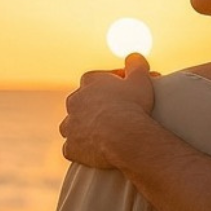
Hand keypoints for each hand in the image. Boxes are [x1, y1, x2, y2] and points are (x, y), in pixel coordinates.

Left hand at [60, 53, 155, 167]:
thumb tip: (134, 57)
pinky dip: (80, 150)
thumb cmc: (132, 105)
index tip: (125, 92)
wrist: (124, 136)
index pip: (96, 79)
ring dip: (82, 129)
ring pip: (72, 126)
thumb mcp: (140, 78)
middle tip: (114, 115)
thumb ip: (136, 64)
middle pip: (81, 102)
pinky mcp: (71, 148)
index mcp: (88, 82)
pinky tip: (93, 153)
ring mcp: (70, 126)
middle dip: (94, 107)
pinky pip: (72, 148)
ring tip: (101, 135)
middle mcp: (73, 101)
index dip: (111, 85)